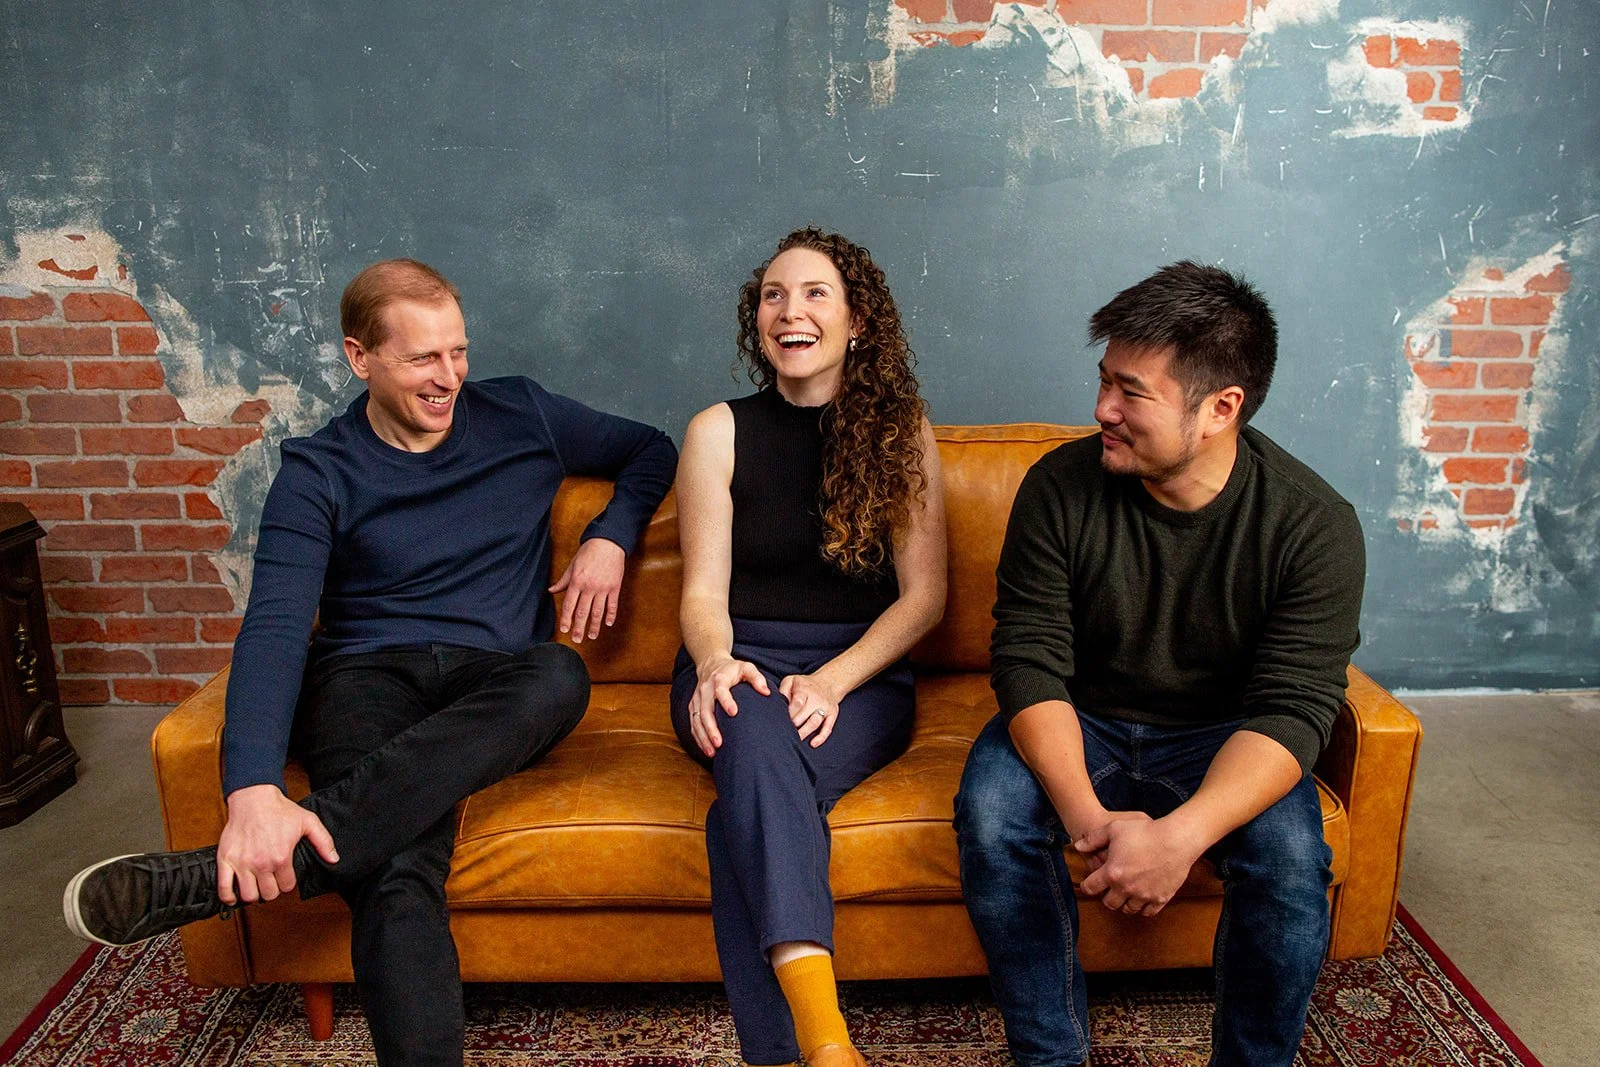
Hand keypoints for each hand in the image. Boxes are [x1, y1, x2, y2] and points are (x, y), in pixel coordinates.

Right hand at [216, 784, 338, 905]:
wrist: (254, 798)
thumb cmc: (280, 809)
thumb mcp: (308, 821)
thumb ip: (323, 841)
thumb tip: (334, 858)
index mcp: (281, 857)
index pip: (287, 886)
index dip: (288, 882)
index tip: (285, 876)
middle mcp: (261, 863)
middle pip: (268, 894)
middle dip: (273, 889)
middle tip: (272, 880)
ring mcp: (242, 863)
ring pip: (249, 895)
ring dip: (254, 894)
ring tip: (257, 885)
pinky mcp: (226, 859)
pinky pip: (223, 888)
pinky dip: (228, 897)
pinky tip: (235, 896)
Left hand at [549, 538, 625, 642]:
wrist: (608, 542)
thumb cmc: (589, 552)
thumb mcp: (572, 565)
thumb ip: (563, 580)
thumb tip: (552, 590)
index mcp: (577, 581)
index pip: (570, 605)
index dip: (567, 619)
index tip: (565, 630)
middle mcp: (589, 587)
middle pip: (583, 612)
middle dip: (579, 627)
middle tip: (577, 639)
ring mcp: (603, 588)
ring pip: (598, 611)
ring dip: (595, 626)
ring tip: (592, 636)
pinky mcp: (615, 587)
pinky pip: (612, 604)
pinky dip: (610, 615)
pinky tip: (608, 623)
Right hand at [687, 655, 769, 756]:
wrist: (710, 665)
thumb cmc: (732, 669)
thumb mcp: (746, 667)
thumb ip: (757, 678)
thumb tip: (766, 692)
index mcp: (719, 679)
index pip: (720, 690)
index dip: (726, 701)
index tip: (734, 712)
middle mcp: (705, 690)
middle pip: (705, 711)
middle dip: (711, 728)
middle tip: (720, 743)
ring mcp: (697, 699)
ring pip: (696, 720)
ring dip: (703, 737)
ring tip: (712, 752)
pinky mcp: (693, 707)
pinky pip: (693, 724)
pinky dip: (698, 738)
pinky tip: (706, 749)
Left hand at [778, 673, 842, 747]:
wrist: (828, 682)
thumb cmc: (805, 684)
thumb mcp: (792, 680)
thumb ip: (783, 689)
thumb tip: (779, 702)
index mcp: (805, 690)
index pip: (797, 703)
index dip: (790, 714)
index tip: (781, 720)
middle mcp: (817, 699)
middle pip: (805, 716)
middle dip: (794, 725)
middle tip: (785, 732)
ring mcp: (826, 707)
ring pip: (814, 723)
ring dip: (804, 733)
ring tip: (795, 740)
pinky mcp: (833, 714)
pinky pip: (828, 728)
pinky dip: (821, 737)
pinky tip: (813, 744)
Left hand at [1075, 815, 1203, 916]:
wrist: (1176, 840)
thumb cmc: (1145, 831)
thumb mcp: (1114, 828)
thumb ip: (1093, 839)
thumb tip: (1077, 846)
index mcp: (1112, 873)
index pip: (1091, 888)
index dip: (1087, 885)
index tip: (1091, 883)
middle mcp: (1126, 888)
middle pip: (1109, 903)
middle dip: (1106, 896)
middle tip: (1110, 888)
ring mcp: (1144, 896)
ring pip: (1128, 909)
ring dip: (1124, 902)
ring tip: (1126, 891)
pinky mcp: (1160, 899)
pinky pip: (1147, 912)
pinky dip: (1142, 907)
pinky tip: (1142, 896)